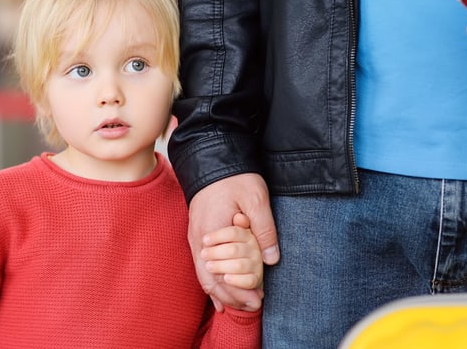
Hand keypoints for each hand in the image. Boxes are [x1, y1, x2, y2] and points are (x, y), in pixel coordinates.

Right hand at [187, 173, 278, 311]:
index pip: (222, 275)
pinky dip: (213, 281)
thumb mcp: (256, 199)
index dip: (239, 292)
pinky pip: (202, 266)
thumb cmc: (235, 177)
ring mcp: (195, 239)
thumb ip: (264, 229)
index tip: (258, 300)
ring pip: (205, 275)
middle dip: (231, 297)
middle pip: (211, 280)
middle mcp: (199, 241)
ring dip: (222, 292)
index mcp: (212, 234)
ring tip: (241, 303)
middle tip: (254, 306)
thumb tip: (271, 260)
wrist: (213, 159)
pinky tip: (222, 291)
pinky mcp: (198, 235)